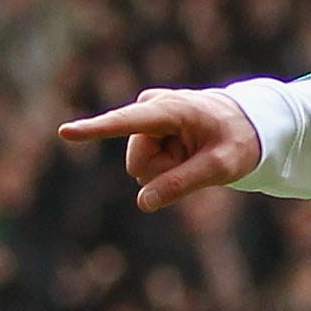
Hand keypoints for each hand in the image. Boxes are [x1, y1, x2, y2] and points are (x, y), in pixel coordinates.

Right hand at [58, 87, 263, 209]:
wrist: (245, 122)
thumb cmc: (238, 141)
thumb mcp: (220, 168)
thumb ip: (182, 184)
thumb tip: (143, 203)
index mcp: (171, 109)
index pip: (127, 122)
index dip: (96, 129)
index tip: (64, 132)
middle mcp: (151, 106)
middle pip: (139, 164)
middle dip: (164, 172)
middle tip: (196, 159)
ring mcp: (145, 116)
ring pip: (140, 167)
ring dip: (166, 169)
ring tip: (192, 153)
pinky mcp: (143, 126)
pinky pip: (144, 162)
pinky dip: (165, 165)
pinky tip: (183, 151)